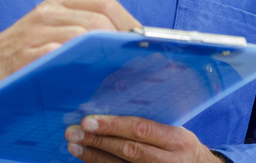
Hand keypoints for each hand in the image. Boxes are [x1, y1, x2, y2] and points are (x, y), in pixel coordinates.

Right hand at [0, 0, 140, 100]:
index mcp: (59, 2)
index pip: (105, 3)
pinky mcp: (28, 56)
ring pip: (84, 37)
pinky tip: (90, 80)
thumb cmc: (25, 50)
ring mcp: (37, 33)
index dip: (129, 22)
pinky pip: (62, 58)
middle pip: (99, 20)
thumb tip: (126, 42)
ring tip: (117, 72)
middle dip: (121, 41)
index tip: (142, 42)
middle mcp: (49, 12)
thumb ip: (82, 28)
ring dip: (105, 56)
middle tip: (133, 61)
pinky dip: (81, 69)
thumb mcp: (52, 28)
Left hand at [65, 115, 221, 162]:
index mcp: (178, 139)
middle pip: (128, 151)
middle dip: (98, 141)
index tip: (88, 121)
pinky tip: (87, 160)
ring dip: (94, 157)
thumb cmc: (183, 146)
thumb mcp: (178, 130)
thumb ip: (152, 120)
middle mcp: (169, 161)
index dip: (113, 126)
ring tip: (74, 146)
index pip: (141, 130)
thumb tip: (114, 97)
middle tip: (72, 132)